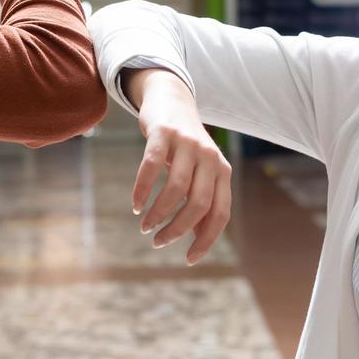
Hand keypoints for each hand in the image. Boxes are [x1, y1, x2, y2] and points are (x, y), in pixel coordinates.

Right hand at [124, 69, 232, 265]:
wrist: (172, 100)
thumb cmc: (185, 146)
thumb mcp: (200, 172)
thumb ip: (202, 199)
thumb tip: (198, 238)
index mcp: (223, 172)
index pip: (220, 214)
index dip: (206, 240)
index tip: (188, 259)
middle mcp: (210, 157)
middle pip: (198, 205)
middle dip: (176, 230)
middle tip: (157, 241)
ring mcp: (188, 143)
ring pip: (176, 189)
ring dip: (158, 214)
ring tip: (145, 226)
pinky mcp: (164, 133)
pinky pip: (152, 167)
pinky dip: (142, 191)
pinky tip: (136, 205)